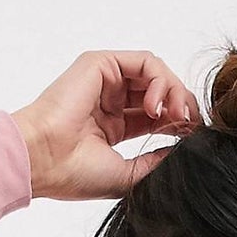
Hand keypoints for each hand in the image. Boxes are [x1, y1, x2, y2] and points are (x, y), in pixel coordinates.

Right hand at [11, 51, 200, 201]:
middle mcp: (109, 100)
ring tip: (176, 116)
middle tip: (190, 126)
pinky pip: (145, 62)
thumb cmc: (74, 174)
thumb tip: (182, 153)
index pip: (156, 116)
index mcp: (112, 126)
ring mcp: (105, 81)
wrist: (44, 161)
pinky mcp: (101, 64)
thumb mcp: (127, 175)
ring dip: (175, 92)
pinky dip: (160, 80)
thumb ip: (155, 162)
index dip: (178, 124)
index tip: (192, 138)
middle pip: (159, 92)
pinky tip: (156, 106)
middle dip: (182, 106)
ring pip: (156, 74)